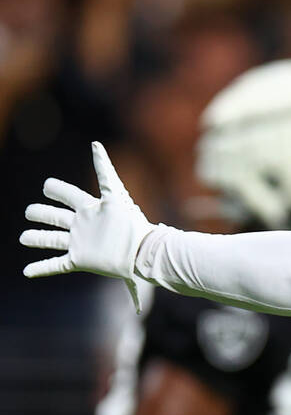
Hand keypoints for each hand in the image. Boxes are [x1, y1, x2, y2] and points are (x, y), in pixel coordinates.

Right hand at [20, 141, 153, 310]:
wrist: (142, 253)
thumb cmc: (132, 223)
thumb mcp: (115, 193)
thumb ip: (104, 169)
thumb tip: (95, 143)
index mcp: (92, 209)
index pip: (70, 196)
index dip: (58, 190)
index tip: (47, 185)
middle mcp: (84, 226)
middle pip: (57, 218)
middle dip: (42, 214)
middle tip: (30, 211)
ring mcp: (81, 244)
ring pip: (53, 240)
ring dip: (38, 239)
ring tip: (24, 238)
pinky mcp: (80, 261)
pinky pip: (56, 265)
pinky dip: (41, 268)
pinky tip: (27, 271)